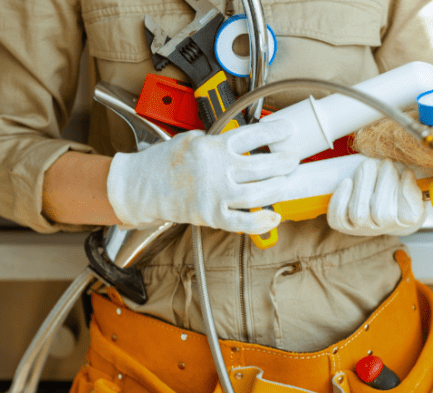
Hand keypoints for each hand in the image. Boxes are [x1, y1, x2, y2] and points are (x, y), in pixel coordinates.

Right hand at [106, 120, 296, 233]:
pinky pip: (243, 222)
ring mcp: (215, 195)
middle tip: (293, 159)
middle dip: (284, 162)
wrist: (140, 188)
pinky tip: (274, 217)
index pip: (252, 135)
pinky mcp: (211, 216)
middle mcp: (216, 170)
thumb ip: (216, 140)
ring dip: (277, 189)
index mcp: (212, 147)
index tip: (288, 130)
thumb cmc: (162, 163)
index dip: (275, 131)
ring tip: (285, 183)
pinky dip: (261, 222)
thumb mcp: (190, 139)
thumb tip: (242, 142)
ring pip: (258, 194)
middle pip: (262, 166)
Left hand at [328, 158, 425, 235]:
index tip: (406, 172)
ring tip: (368, 165)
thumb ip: (413, 185)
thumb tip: (407, 175)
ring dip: (362, 185)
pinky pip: (338, 216)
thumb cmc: (398, 193)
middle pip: (379, 212)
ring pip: (358, 212)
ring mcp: (361, 227)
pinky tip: (347, 182)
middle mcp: (382, 228)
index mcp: (406, 221)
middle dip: (383, 182)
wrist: (381, 207)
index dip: (405, 191)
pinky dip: (340, 198)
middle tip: (386, 163)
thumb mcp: (414, 188)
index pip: (407, 214)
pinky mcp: (344, 225)